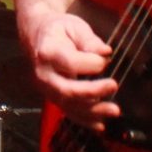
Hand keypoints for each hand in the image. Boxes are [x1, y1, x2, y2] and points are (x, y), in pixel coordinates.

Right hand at [24, 7, 121, 129]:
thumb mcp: (74, 26)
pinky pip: (68, 112)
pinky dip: (85, 120)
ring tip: (114, 110)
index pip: (70, 63)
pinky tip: (100, 124)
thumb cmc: (58, 30)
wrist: (37, 36)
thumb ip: (89, 40)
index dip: (91, 63)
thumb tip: (105, 52)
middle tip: (113, 86)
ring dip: (92, 111)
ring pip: (68, 105)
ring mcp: (47, 89)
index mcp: (48, 52)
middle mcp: (44, 74)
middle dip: (92, 92)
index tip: (105, 59)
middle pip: (67, 90)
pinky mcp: (52, 97)